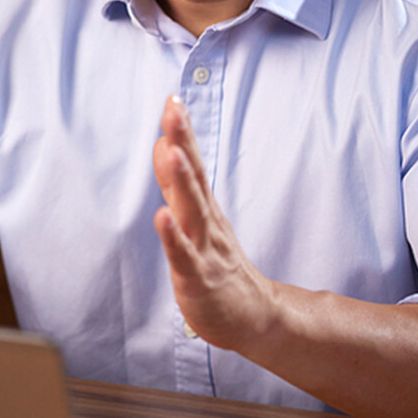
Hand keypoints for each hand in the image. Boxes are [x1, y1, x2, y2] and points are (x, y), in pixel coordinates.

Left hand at [153, 95, 272, 349]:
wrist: (255, 318)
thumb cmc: (219, 266)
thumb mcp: (198, 219)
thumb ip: (179, 182)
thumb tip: (164, 144)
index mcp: (205, 207)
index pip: (193, 162)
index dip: (182, 132)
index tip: (173, 99)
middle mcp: (206, 222)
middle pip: (193, 176)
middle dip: (183, 141)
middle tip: (174, 109)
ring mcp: (204, 249)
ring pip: (191, 210)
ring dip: (180, 180)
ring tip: (170, 150)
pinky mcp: (198, 278)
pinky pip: (184, 255)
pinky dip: (172, 237)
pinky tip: (162, 217)